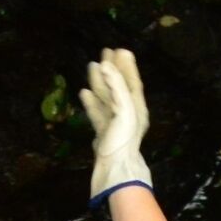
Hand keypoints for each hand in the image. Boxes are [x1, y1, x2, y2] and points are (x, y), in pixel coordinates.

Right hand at [79, 47, 151, 205]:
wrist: (114, 171)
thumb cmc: (123, 140)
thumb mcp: (124, 109)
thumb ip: (116, 87)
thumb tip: (104, 66)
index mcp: (136, 107)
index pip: (132, 81)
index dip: (126, 66)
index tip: (120, 50)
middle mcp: (127, 113)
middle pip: (119, 86)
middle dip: (113, 70)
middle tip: (105, 52)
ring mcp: (115, 123)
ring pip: (106, 98)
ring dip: (99, 82)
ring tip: (92, 66)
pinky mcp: (103, 132)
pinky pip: (97, 113)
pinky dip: (91, 102)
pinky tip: (84, 93)